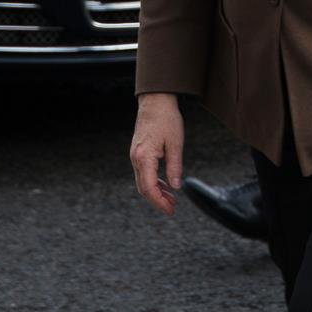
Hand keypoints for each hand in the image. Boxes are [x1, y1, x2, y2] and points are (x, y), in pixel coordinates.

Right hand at [129, 92, 183, 214]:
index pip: (149, 188)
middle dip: (157, 200)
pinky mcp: (138, 152)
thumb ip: (175, 167)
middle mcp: (136, 158)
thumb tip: (176, 187)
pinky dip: (153, 182)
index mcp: (144, 157)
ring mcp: (135, 155)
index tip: (170, 210)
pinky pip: (143, 173)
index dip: (160, 202)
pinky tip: (165, 185)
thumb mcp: (175, 144)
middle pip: (144, 188)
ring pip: (143, 181)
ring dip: (156, 192)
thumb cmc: (166, 119)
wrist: (155, 101)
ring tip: (171, 198)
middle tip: (172, 208)